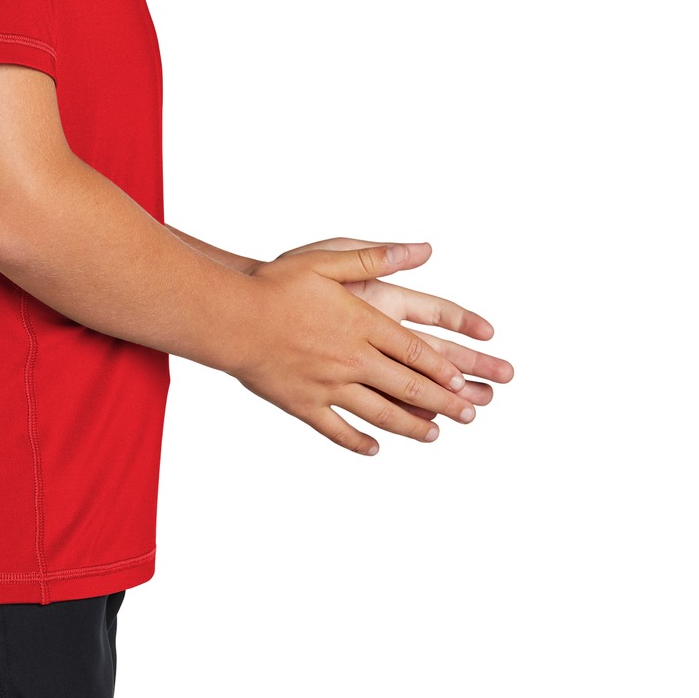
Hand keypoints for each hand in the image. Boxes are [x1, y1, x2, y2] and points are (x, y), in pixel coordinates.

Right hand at [238, 240, 512, 453]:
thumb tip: (422, 249)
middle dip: (443, 402)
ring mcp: (328, 385)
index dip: (443, 368)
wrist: (228, 318)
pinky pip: (337, 429)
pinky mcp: (303, 404)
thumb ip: (376, 257)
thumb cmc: (273, 284)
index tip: (464, 381)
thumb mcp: (327, 259)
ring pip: (380, 413)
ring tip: (434, 435)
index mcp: (362, 323)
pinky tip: (375, 448)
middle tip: (470, 414)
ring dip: (411, 426)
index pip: (414, 351)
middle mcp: (351, 359)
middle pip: (407, 386)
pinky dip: (358, 441)